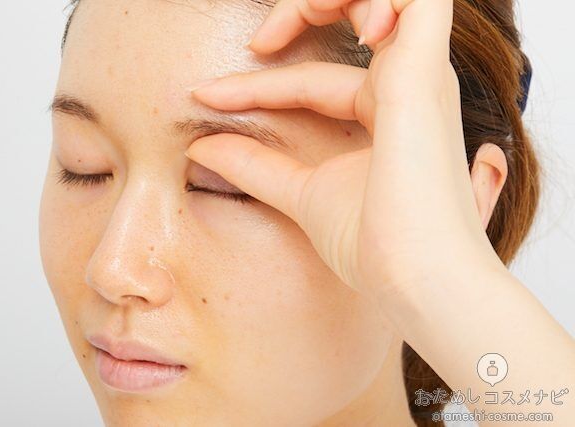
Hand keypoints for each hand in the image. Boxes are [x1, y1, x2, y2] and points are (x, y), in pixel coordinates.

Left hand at [185, 0, 504, 308]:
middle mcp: (411, 88)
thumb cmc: (377, 247)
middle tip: (257, 42)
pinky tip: (325, 11)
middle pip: (356, 20)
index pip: (314, 82)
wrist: (416, 280)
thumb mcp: (302, 194)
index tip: (205, 97)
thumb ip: (256, 167)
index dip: (258, 87)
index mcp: (390, 115)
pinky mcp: (421, 71)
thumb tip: (200, 150)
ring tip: (276, 30)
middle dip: (303, 13)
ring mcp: (419, 76)